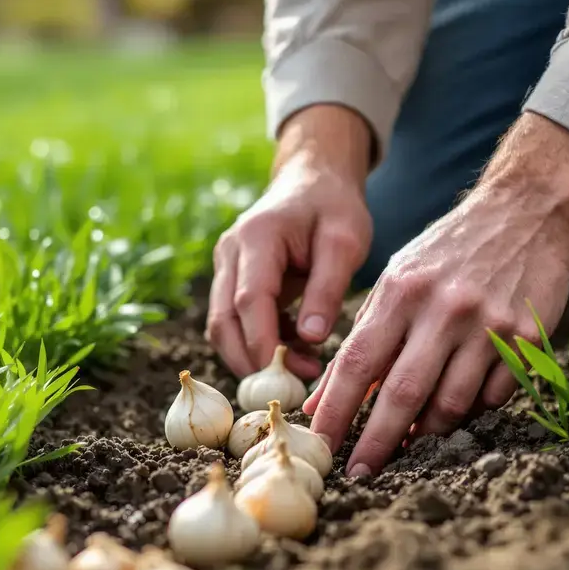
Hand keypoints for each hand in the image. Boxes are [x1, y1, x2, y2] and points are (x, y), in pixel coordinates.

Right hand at [206, 105, 373, 379]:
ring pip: (224, 326)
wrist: (314, 181)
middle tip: (290, 389)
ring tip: (306, 371)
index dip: (260, 341)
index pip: (248, 299)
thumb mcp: (345, 241)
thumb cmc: (334, 207)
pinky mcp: (233, 280)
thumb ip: (328, 288)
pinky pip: (237, 322)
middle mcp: (230, 252)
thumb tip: (312, 338)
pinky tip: (300, 353)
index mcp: (257, 237)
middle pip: (223, 320)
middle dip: (250, 361)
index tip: (281, 377)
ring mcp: (226, 267)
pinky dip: (262, 344)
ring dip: (255, 357)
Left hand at [304, 113, 568, 474]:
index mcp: (402, 291)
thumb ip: (364, 335)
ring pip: (451, 403)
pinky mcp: (527, 339)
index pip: (359, 362)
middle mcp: (444, 308)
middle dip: (376, 441)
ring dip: (426, 432)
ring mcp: (489, 325)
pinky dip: (471, 410)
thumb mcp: (397, 279)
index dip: (337, 409)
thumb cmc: (448, 251)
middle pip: (403, 393)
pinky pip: (492, 396)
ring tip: (409, 443)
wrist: (527, 212)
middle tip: (360, 473)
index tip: (322, 443)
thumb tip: (324, 397)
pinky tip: (457, 410)